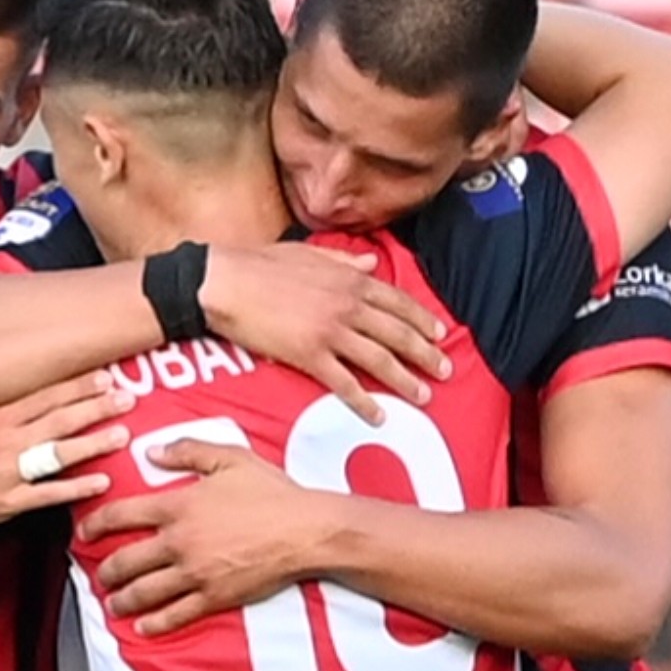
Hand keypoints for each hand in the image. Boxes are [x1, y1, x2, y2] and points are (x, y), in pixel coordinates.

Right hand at [0, 372, 136, 533]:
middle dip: (94, 407)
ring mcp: (8, 472)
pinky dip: (76, 487)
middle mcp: (4, 440)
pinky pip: (49, 493)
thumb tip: (32, 393)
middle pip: (57, 419)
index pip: (43, 395)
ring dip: (92, 442)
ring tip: (121, 434)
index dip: (76, 386)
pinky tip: (101, 482)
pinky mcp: (9, 502)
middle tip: (126, 399)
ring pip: (58, 453)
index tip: (104, 376)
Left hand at [78, 439, 329, 635]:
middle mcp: (178, 542)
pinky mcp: (213, 597)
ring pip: (144, 593)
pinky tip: (143, 627)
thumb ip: (187, 452)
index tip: (83, 531)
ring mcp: (194, 573)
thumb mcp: (229, 458)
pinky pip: (175, 615)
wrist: (305, 531)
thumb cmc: (271, 492)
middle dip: (105, 571)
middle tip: (98, 575)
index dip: (95, 524)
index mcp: (177, 506)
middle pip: (126, 561)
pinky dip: (154, 624)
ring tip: (113, 604)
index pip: (121, 515)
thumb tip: (153, 452)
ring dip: (122, 600)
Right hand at [197, 243, 450, 425]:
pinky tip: (378, 416)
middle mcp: (347, 306)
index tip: (440, 334)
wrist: (225, 282)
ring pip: (379, 360)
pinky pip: (344, 383)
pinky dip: (364, 403)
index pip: (397, 302)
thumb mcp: (309, 254)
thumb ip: (344, 261)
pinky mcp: (309, 355)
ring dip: (406, 380)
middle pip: (398, 333)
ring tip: (424, 396)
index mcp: (349, 280)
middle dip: (426, 354)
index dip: (421, 320)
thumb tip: (371, 264)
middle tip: (446, 371)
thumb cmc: (260, 264)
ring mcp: (330, 332)